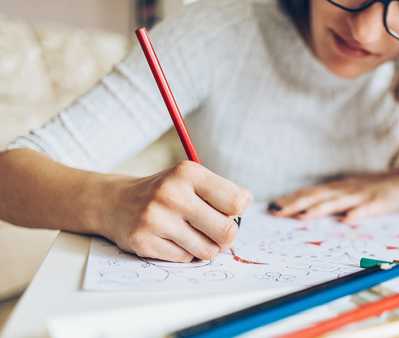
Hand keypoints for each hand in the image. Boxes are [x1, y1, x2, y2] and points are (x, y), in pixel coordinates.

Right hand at [97, 161, 251, 261]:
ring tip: (191, 234)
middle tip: (214, 230)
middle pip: (227, 231)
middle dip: (225, 236)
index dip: (237, 212)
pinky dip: (184, 253)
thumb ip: (221, 195)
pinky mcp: (144, 241)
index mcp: (189, 173)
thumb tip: (240, 220)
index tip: (226, 211)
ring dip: (205, 247)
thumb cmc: (167, 192)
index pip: (237, 202)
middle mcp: (172, 193)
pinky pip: (184, 259)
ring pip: (207, 251)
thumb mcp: (191, 180)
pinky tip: (171, 239)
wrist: (116, 202)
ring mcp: (156, 219)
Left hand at [268, 171, 398, 222]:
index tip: (274, 207)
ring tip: (303, 217)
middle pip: (318, 196)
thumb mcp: (350, 191)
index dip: (292, 199)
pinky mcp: (380, 202)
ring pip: (338, 202)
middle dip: (297, 204)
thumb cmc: (375, 189)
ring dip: (320, 209)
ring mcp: (363, 195)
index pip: (311, 193)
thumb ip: (330, 199)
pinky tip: (347, 220)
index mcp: (339, 188)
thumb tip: (305, 209)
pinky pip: (368, 209)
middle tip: (278, 212)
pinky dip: (358, 213)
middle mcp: (347, 189)